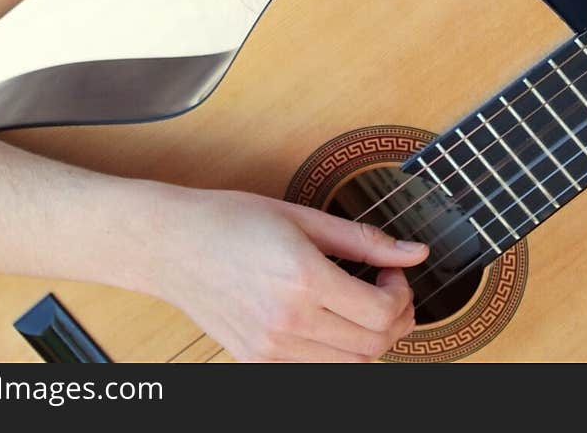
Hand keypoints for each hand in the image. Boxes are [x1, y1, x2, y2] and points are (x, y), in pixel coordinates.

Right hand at [149, 187, 427, 361]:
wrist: (172, 245)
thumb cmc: (230, 219)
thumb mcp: (301, 217)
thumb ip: (363, 239)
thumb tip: (414, 252)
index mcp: (302, 278)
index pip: (380, 313)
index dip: (402, 295)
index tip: (393, 273)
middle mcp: (288, 321)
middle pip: (373, 346)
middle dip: (395, 320)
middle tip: (387, 290)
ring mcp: (271, 348)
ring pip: (350, 366)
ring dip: (370, 340)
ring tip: (360, 304)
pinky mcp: (258, 361)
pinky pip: (317, 369)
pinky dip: (338, 352)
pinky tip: (330, 319)